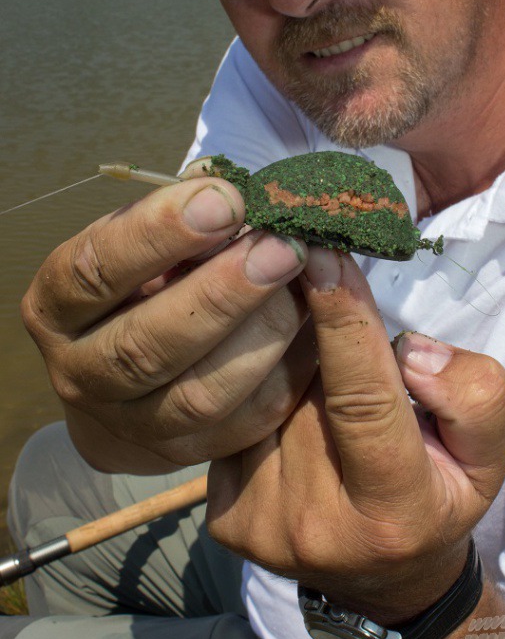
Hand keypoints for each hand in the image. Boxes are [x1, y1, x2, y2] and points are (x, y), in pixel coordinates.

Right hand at [21, 174, 313, 471]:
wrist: (134, 376)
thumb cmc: (148, 282)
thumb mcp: (148, 241)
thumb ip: (182, 213)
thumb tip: (229, 184)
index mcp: (58, 307)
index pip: (95, 270)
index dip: (160, 233)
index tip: (227, 200)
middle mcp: (81, 372)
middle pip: (146, 344)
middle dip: (222, 292)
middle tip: (280, 246)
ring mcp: (132, 425)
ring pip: (200, 393)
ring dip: (262, 332)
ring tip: (302, 280)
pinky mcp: (186, 453)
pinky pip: (245, 420)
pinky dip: (285, 369)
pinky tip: (312, 324)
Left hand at [206, 247, 504, 622]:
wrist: (381, 575)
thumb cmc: (440, 490)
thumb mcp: (489, 450)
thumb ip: (473, 395)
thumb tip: (409, 352)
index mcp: (392, 510)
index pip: (363, 400)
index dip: (343, 320)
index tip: (322, 249)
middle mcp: (314, 526)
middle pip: (307, 389)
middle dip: (316, 330)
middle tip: (321, 287)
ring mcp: (260, 524)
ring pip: (266, 398)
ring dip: (287, 358)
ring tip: (312, 356)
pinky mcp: (226, 516)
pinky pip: (238, 420)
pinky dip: (262, 391)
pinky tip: (285, 391)